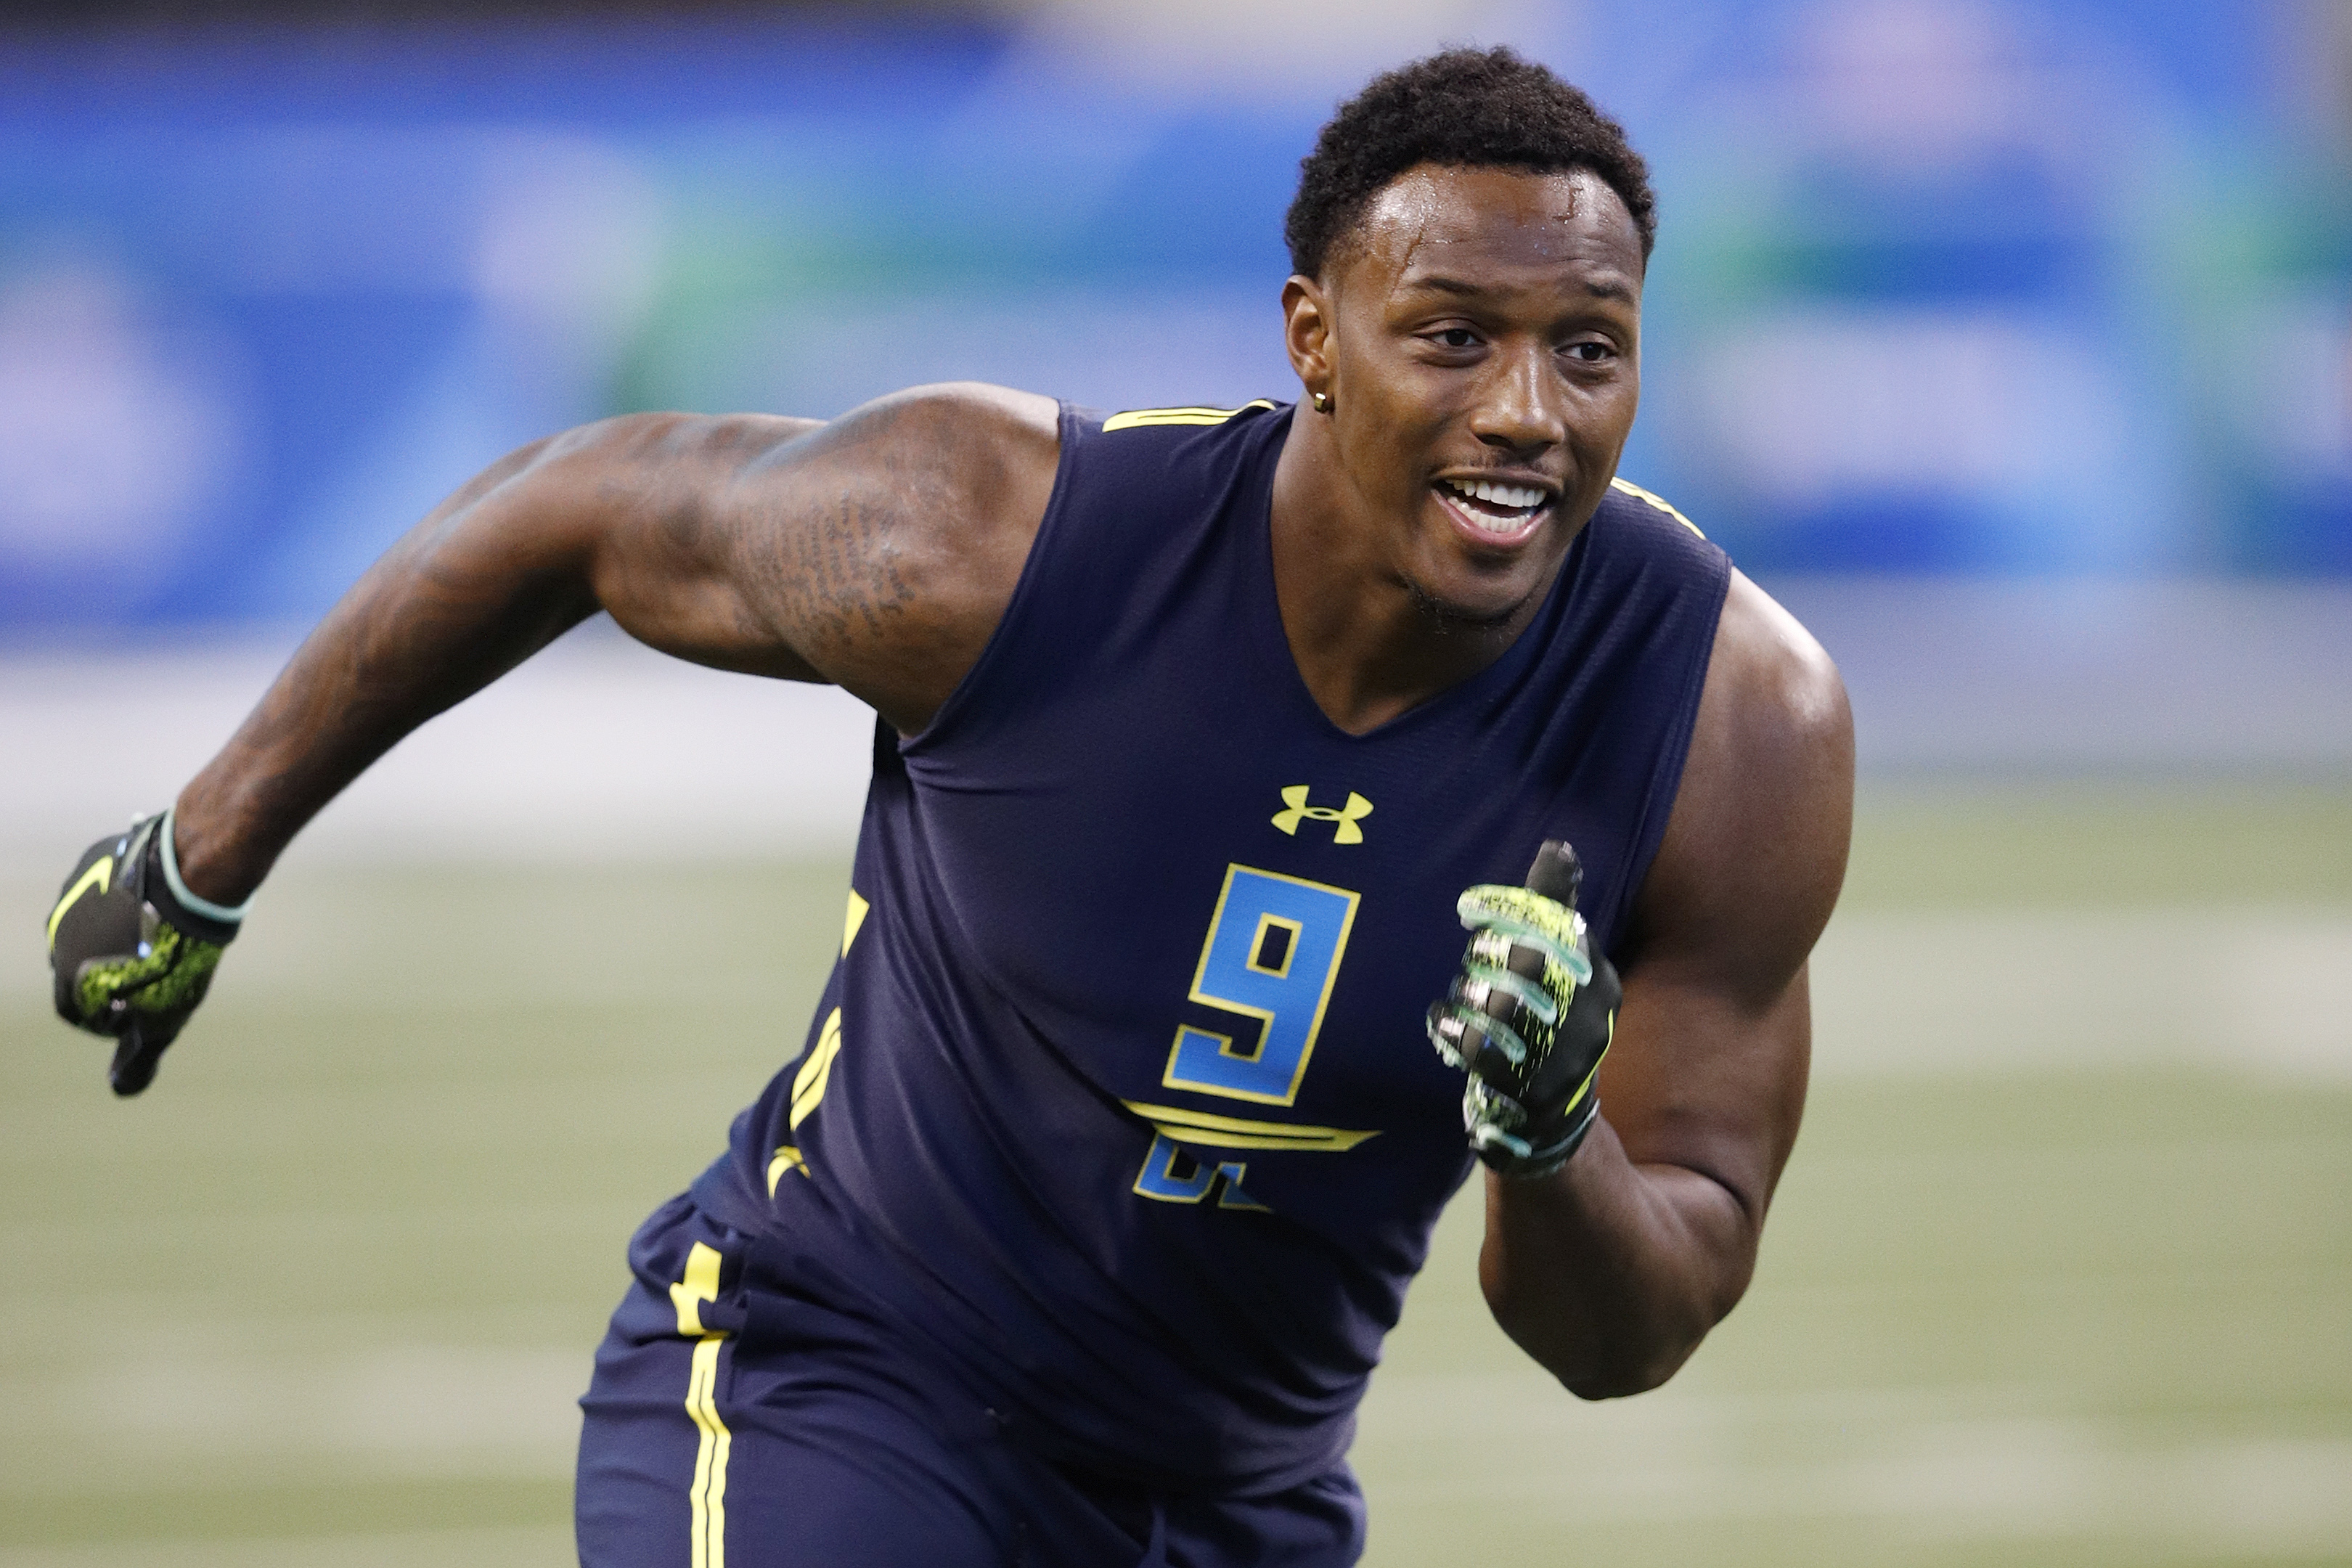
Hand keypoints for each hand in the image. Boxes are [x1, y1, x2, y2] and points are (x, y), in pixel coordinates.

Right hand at [47, 811, 243, 1095]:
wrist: (187, 880)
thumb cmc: (174, 955)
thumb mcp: (163, 1017)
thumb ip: (139, 1055)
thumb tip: (121, 1089)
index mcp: (65, 973)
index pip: (73, 1010)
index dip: (103, 1021)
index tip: (135, 1016)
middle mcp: (58, 931)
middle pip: (79, 965)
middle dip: (108, 976)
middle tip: (150, 975)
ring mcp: (74, 891)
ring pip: (90, 922)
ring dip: (115, 935)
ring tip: (157, 937)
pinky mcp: (97, 857)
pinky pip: (106, 885)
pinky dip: (126, 898)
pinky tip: (160, 901)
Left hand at [1426, 841, 1620, 1177]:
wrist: (1553, 1104)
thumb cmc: (1548, 1015)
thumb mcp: (1560, 962)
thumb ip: (1553, 908)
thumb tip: (1558, 848)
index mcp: (1599, 980)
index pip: (1557, 930)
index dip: (1508, 917)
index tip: (1472, 914)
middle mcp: (1592, 1019)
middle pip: (1528, 965)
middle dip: (1488, 955)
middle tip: (1470, 960)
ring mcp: (1564, 1058)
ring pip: (1503, 1006)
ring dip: (1468, 994)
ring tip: (1457, 995)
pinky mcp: (1530, 1089)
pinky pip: (1480, 1049)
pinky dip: (1451, 1028)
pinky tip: (1442, 1019)